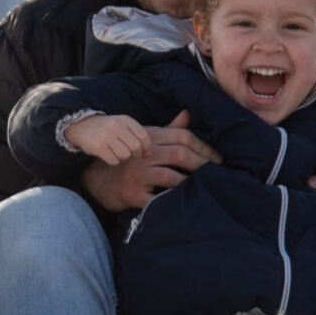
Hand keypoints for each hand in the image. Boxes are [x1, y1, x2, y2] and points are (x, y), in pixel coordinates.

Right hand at [65, 112, 149, 164]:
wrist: (82, 127)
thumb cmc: (108, 130)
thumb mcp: (124, 128)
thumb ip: (138, 138)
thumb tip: (149, 154)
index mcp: (126, 120)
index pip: (144, 137)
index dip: (146, 148)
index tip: (141, 151)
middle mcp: (117, 126)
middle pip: (136, 148)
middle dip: (135, 155)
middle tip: (129, 154)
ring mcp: (107, 136)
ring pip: (125, 155)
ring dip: (123, 158)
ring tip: (117, 153)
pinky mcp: (98, 147)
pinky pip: (114, 160)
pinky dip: (113, 161)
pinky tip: (109, 156)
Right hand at [79, 111, 217, 211]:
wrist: (97, 181)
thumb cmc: (130, 160)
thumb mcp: (146, 141)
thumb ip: (168, 129)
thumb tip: (188, 114)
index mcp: (148, 137)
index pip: (181, 136)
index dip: (203, 146)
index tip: (217, 157)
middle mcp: (142, 153)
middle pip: (178, 154)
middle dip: (202, 163)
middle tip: (218, 172)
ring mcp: (136, 174)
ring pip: (170, 175)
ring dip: (190, 181)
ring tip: (205, 185)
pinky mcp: (132, 193)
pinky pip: (157, 197)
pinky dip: (173, 199)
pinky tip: (185, 200)